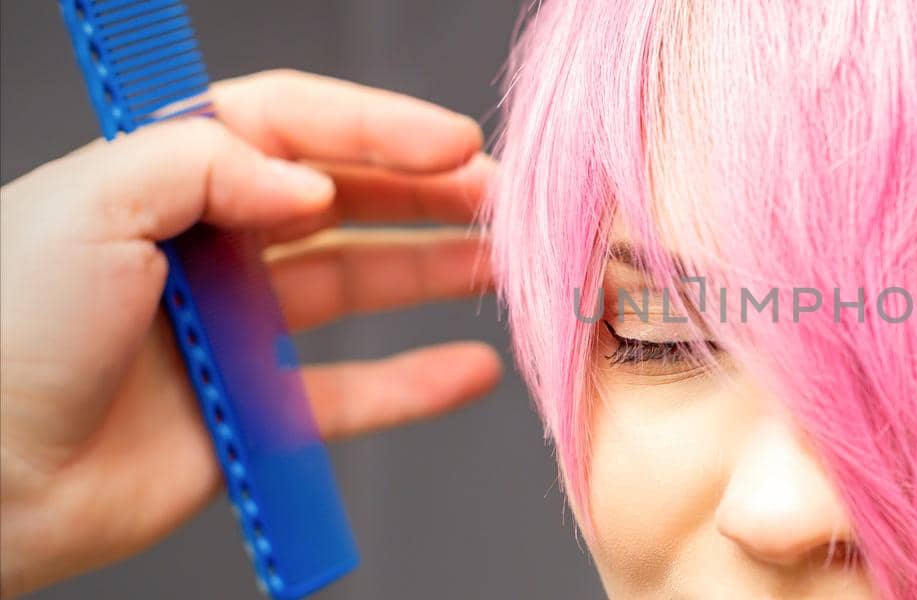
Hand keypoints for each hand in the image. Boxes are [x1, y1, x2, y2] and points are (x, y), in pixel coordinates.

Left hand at [0, 70, 502, 596]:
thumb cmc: (7, 333)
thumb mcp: (93, 202)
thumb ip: (211, 164)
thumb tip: (310, 184)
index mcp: (165, 178)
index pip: (291, 127)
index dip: (377, 126)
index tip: (452, 142)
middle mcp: (208, 245)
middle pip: (341, 199)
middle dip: (426, 192)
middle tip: (500, 199)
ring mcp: (235, 329)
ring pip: (358, 284)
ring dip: (433, 271)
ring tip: (503, 266)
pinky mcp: (251, 412)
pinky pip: (352, 391)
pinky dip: (416, 383)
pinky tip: (469, 369)